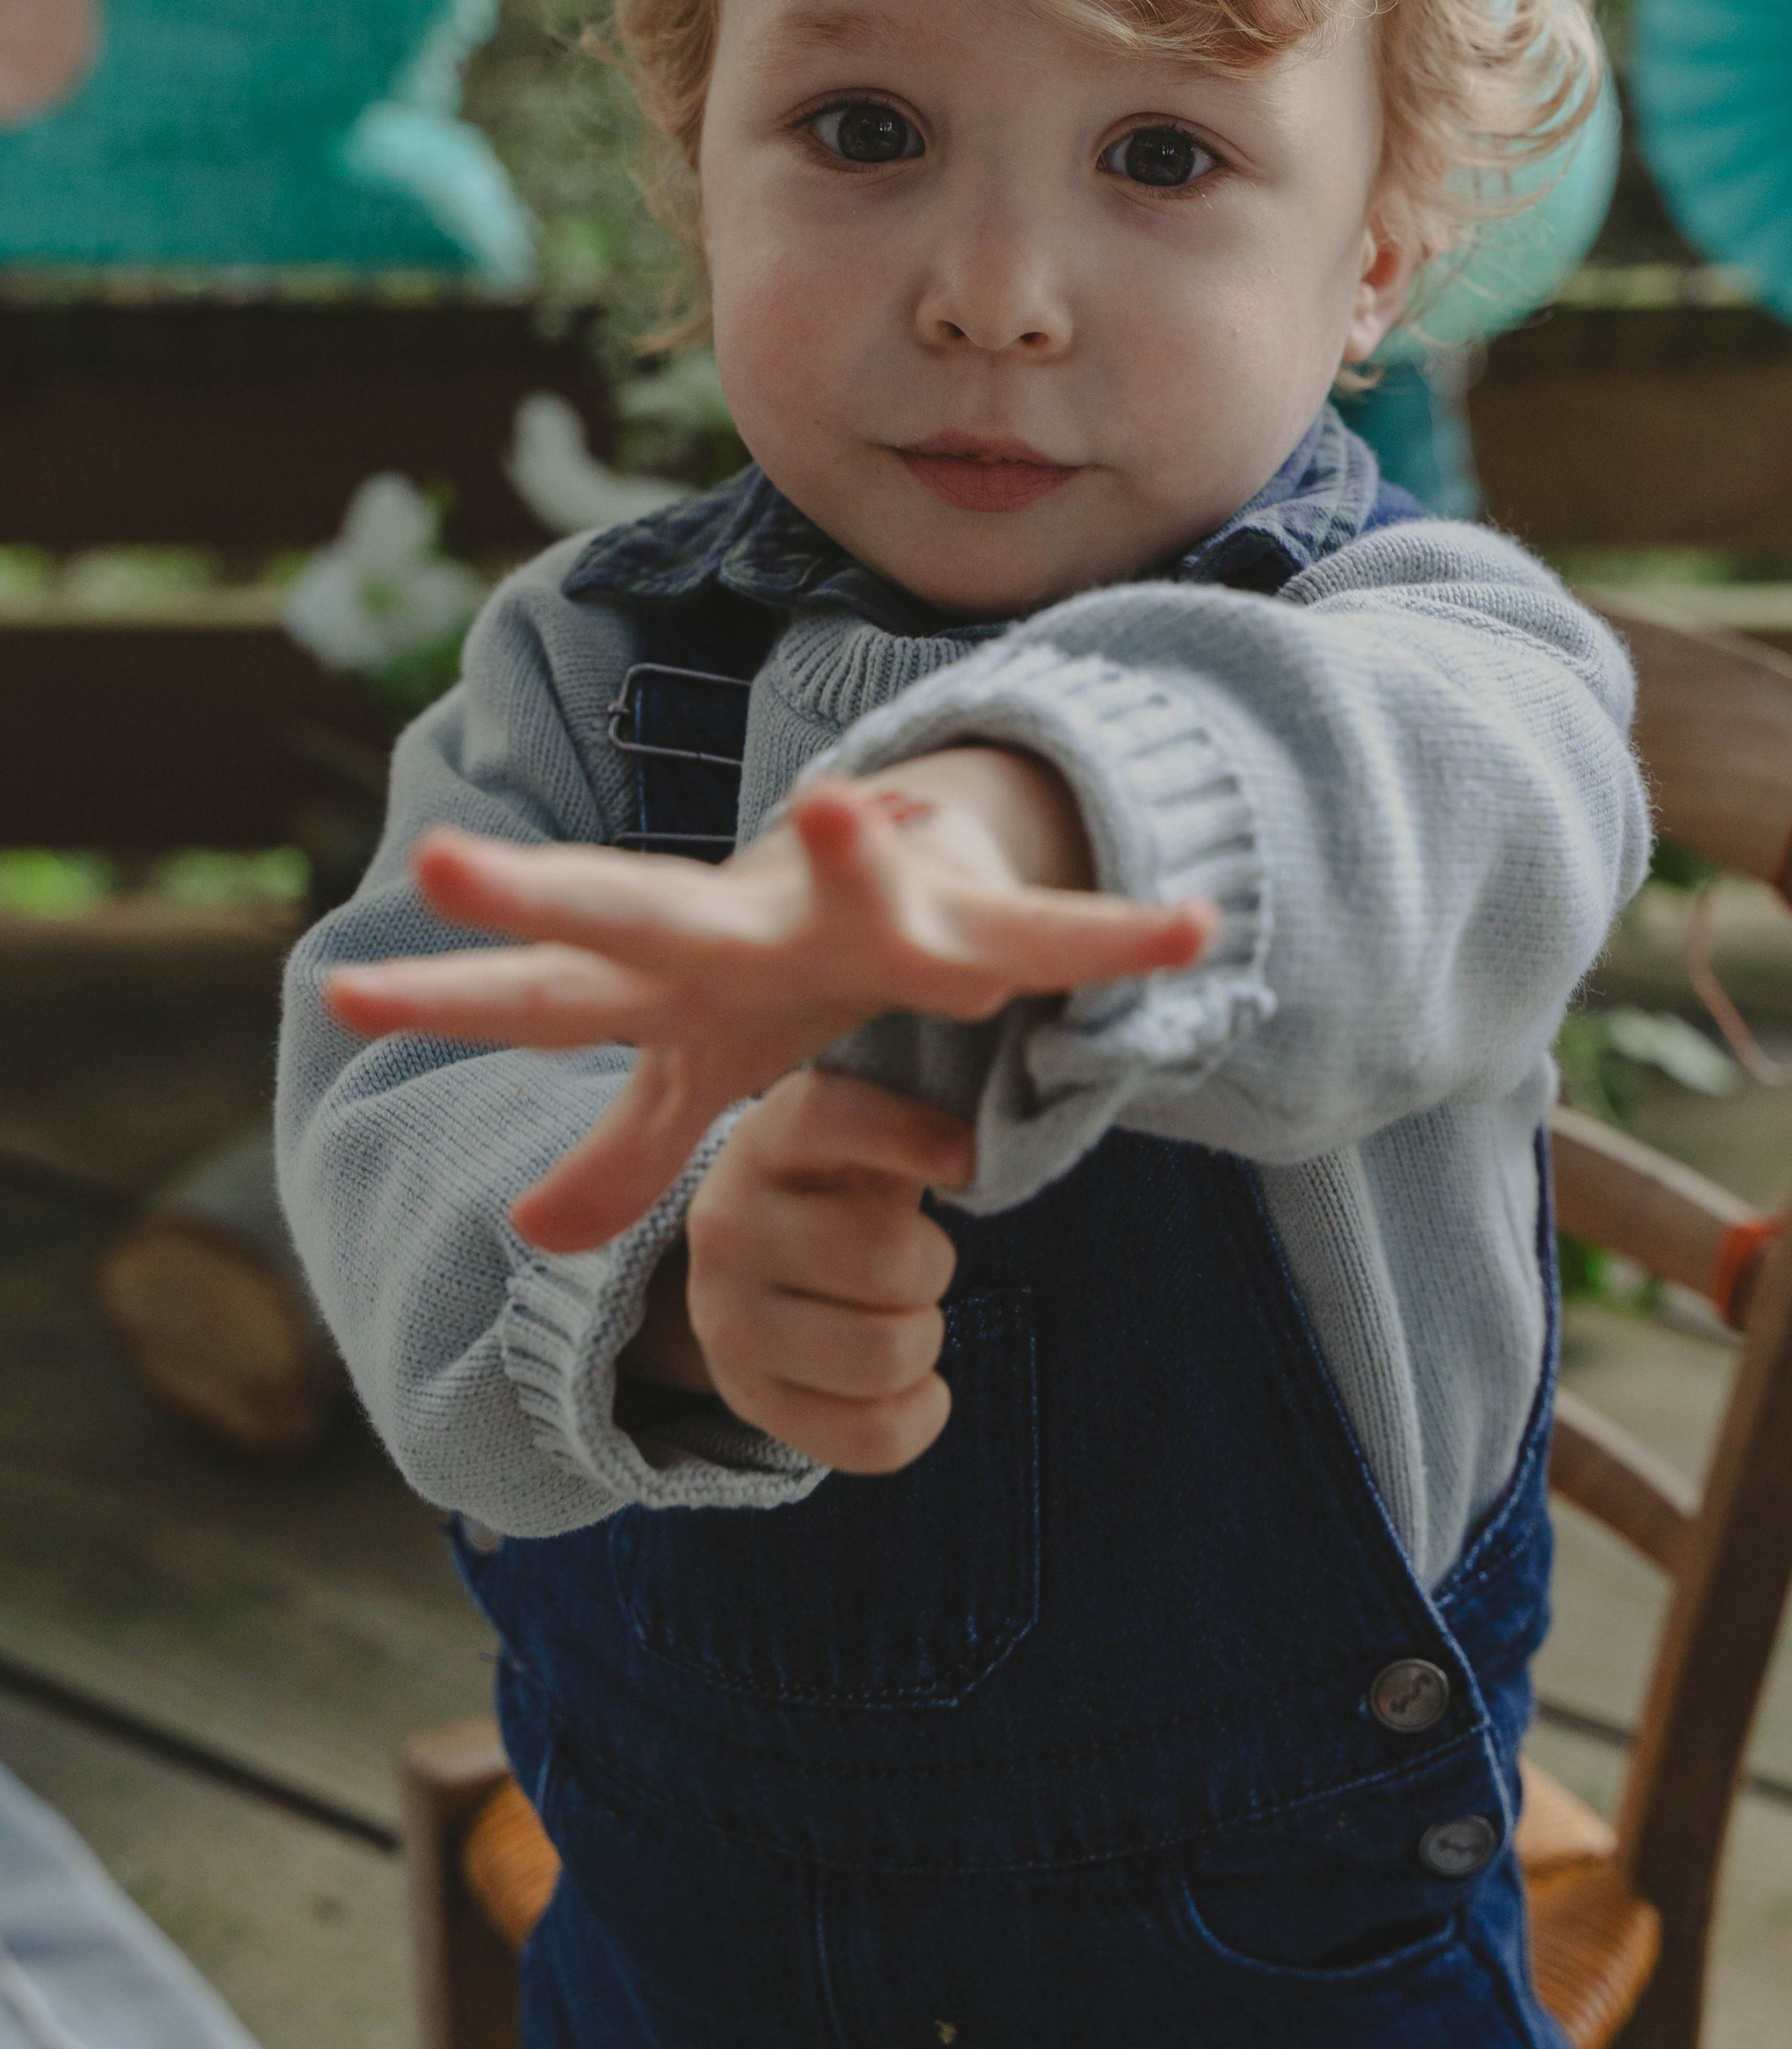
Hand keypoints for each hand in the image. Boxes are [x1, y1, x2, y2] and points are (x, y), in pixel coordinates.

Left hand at [326, 749, 1214, 1252]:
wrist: (908, 866)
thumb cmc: (785, 973)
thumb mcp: (704, 1070)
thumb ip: (620, 1145)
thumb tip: (528, 1236)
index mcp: (678, 971)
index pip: (544, 991)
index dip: (450, 992)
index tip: (343, 993)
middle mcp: (750, 921)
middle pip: (628, 910)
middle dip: (544, 895)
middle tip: (443, 866)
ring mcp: (862, 903)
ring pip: (843, 875)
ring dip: (841, 845)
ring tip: (836, 811)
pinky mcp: (980, 907)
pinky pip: (1050, 926)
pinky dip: (1117, 932)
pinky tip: (1191, 928)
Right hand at [629, 1068, 972, 1473]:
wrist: (754, 1257)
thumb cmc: (841, 1182)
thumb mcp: (863, 1129)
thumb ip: (914, 1112)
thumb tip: (976, 1146)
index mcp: (762, 1140)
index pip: (827, 1117)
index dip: (909, 1135)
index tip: (967, 1157)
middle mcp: (726, 1228)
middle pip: (888, 1260)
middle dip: (935, 1266)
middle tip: (923, 1261)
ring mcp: (728, 1323)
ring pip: (886, 1356)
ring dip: (925, 1339)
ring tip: (905, 1315)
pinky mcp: (750, 1401)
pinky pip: (876, 1439)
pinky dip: (921, 1414)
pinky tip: (912, 1383)